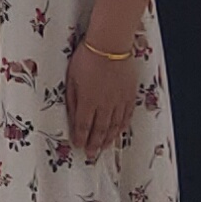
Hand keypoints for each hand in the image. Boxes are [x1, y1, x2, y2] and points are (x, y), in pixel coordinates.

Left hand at [66, 38, 142, 155]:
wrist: (110, 46)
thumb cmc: (87, 58)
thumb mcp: (71, 79)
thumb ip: (72, 100)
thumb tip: (72, 117)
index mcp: (88, 101)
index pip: (83, 126)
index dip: (81, 138)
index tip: (79, 146)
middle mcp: (104, 105)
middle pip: (100, 130)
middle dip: (94, 144)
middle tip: (91, 155)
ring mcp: (118, 101)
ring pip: (114, 126)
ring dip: (108, 139)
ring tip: (104, 148)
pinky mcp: (129, 95)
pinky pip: (126, 116)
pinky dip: (122, 127)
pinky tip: (119, 132)